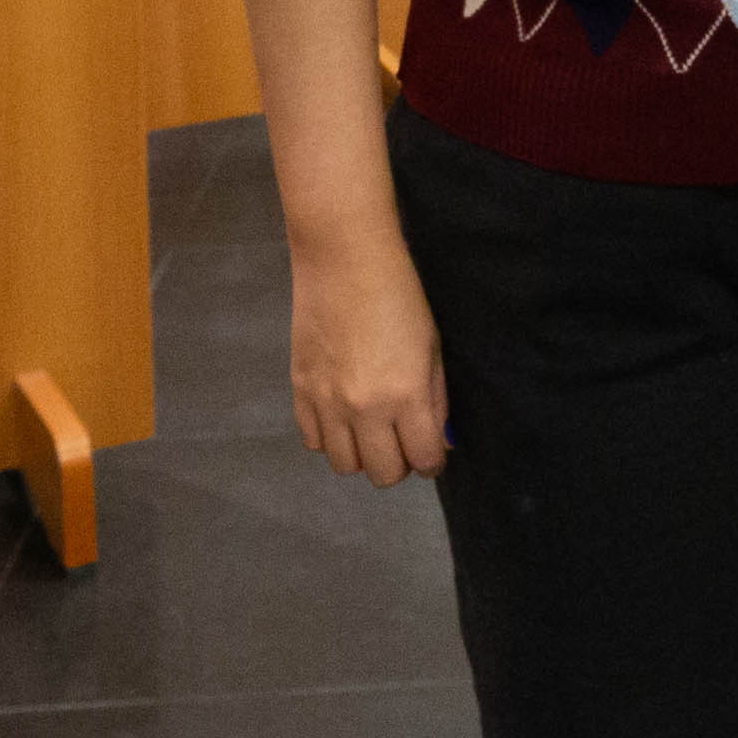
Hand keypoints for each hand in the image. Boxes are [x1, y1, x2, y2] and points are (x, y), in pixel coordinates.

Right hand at [289, 231, 449, 484]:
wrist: (344, 262)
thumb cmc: (401, 298)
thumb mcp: (432, 349)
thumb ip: (436, 401)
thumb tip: (439, 441)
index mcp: (406, 396)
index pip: (423, 460)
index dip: (432, 461)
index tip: (431, 450)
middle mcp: (364, 409)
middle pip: (382, 474)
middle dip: (399, 464)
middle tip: (401, 440)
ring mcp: (327, 404)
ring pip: (344, 466)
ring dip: (362, 455)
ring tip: (369, 429)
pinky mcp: (299, 392)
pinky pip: (313, 442)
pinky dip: (330, 438)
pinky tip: (341, 416)